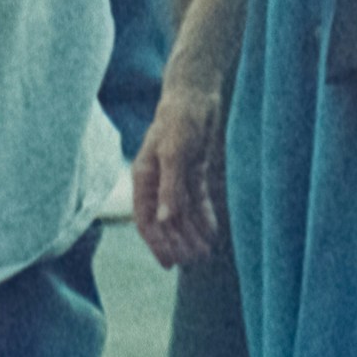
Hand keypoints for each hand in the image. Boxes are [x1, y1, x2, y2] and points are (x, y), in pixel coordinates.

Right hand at [130, 94, 227, 269]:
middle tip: (196, 260)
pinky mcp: (192, 170)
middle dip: (178, 242)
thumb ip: (171, 187)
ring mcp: (176, 176)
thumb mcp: (175, 152)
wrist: (196, 92)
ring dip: (192, 233)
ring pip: (182, 212)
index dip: (157, 243)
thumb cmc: (180, 119)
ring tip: (206, 252)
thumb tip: (166, 220)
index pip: (147, 219)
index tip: (170, 264)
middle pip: (166, 220)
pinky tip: (212, 231)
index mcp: (145, 178)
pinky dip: (203, 216)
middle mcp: (158, 180)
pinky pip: (196, 200)